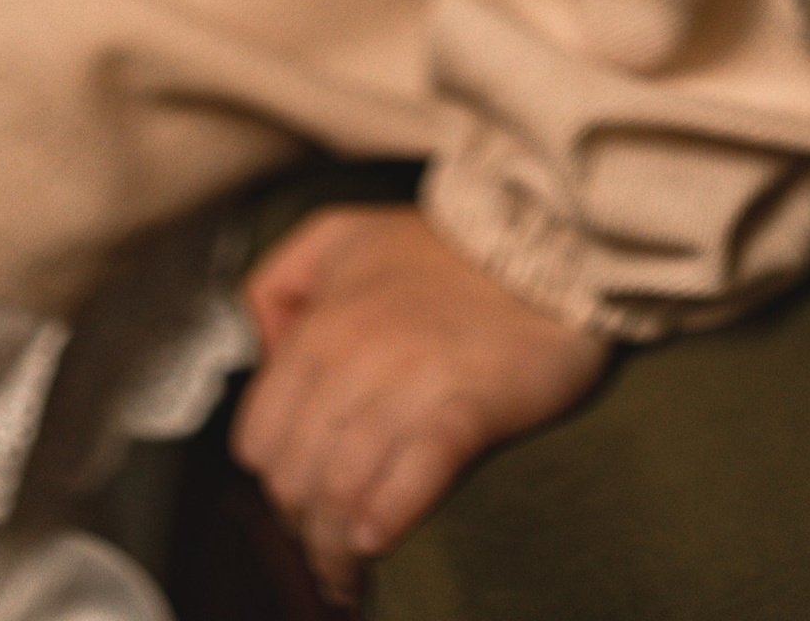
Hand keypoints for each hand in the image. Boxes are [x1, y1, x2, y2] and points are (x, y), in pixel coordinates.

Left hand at [233, 206, 606, 602]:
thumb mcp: (339, 236)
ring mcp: (414, 384)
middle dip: (301, 524)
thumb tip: (262, 347)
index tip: (294, 496)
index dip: (273, 476)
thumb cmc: (443, 250)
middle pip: (295, 477)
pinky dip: (387, 516)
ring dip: (336, 547)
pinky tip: (375, 539)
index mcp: (323, 324)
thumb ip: (280, 281)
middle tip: (322, 542)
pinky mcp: (470, 410)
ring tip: (347, 572)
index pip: (260, 437)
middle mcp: (356, 355)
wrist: (549, 244)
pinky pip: (414, 477)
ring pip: (344, 490)